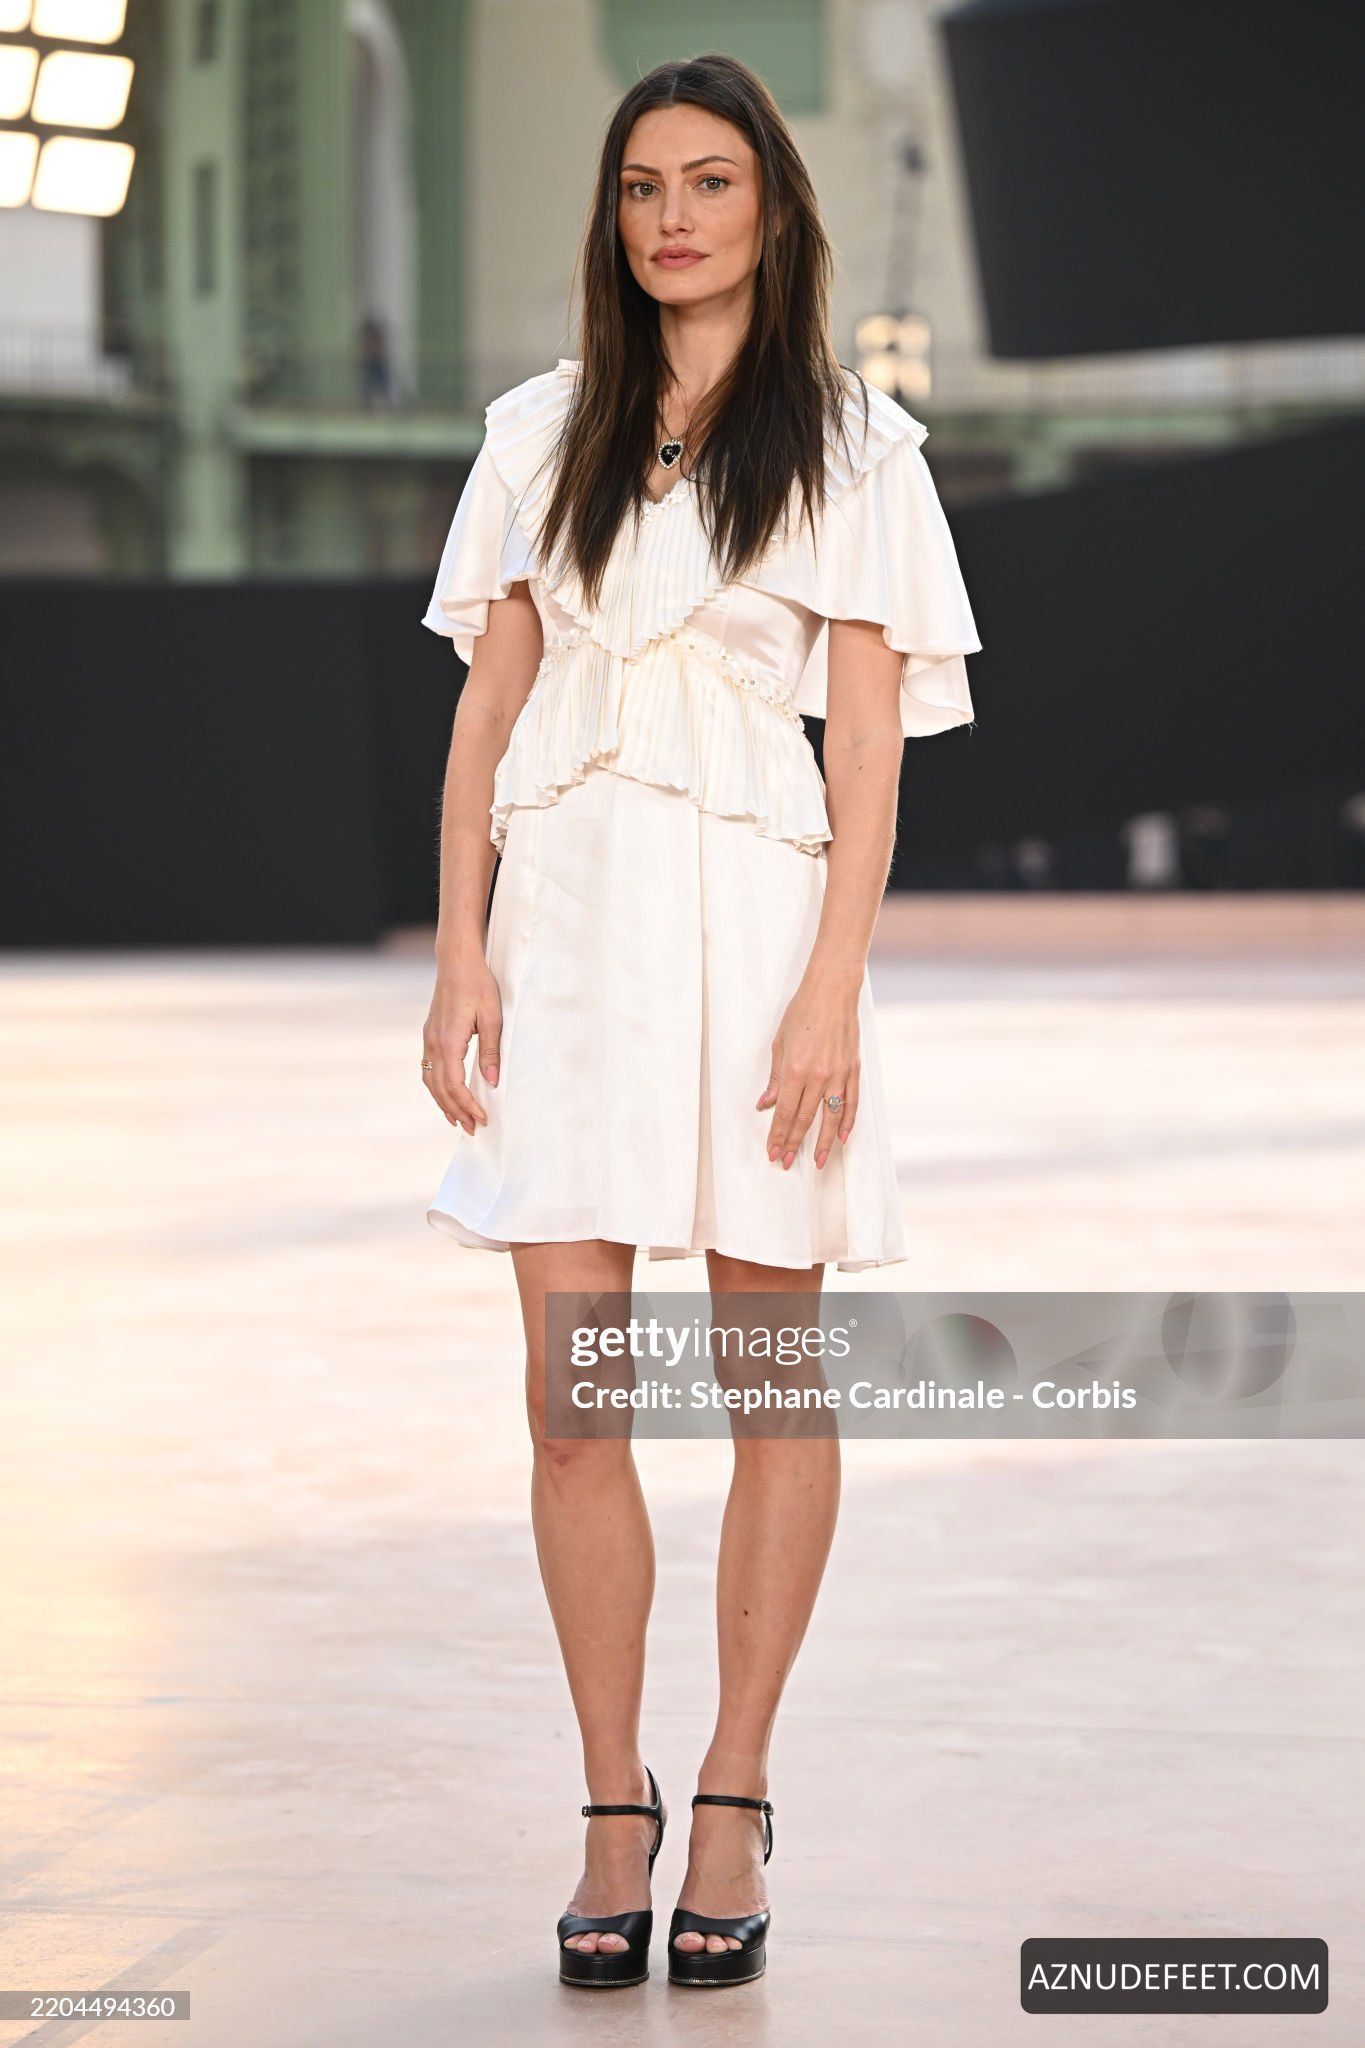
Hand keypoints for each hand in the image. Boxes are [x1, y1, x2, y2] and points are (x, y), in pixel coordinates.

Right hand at [422, 949, 501, 1133]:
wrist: (456, 962)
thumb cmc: (478, 985)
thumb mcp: (492, 1018)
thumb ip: (491, 1051)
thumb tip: (492, 1081)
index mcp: (448, 1042)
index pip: (455, 1085)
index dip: (468, 1105)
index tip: (482, 1119)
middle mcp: (433, 1044)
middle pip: (440, 1089)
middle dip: (456, 1111)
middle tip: (472, 1129)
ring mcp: (428, 1039)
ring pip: (431, 1081)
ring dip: (444, 1103)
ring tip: (457, 1120)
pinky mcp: (429, 1035)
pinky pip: (428, 1069)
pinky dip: (436, 1088)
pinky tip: (446, 1095)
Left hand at [756, 971, 860, 1168]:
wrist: (831, 992)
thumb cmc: (802, 1013)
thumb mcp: (779, 1043)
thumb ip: (775, 1078)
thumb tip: (766, 1104)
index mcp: (794, 1070)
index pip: (784, 1112)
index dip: (778, 1135)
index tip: (773, 1152)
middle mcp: (817, 1076)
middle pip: (804, 1119)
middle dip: (794, 1143)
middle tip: (786, 1162)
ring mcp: (838, 1074)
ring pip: (831, 1118)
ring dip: (824, 1142)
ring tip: (818, 1161)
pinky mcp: (853, 1070)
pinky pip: (851, 1102)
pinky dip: (848, 1122)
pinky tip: (844, 1138)